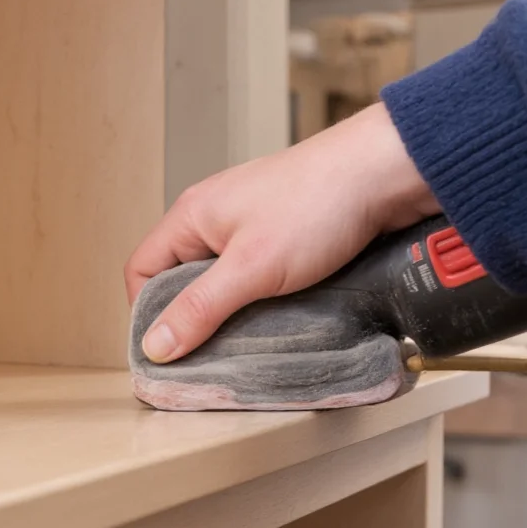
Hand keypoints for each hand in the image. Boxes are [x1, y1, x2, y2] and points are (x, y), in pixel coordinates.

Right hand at [124, 102, 440, 363]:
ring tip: (244, 340)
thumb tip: (155, 346)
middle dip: (191, 317)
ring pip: (219, 282)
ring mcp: (249, 227)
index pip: (141, 269)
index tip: (165, 349)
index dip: (145, 312)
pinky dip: (257, 301)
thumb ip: (200, 308)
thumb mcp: (250, 267)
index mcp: (191, 216)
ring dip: (228, 313)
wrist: (385, 173)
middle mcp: (214, 220)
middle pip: (178, 279)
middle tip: (207, 354)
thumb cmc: (316, 203)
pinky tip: (274, 319)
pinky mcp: (281, 238)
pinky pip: (252, 278)